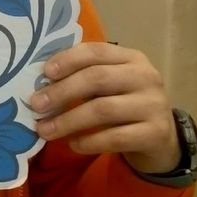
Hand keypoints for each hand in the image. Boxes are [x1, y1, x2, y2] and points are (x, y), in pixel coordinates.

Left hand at [30, 42, 180, 173]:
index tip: (45, 73)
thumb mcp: (108, 83)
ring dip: (68, 121)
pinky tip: (72, 144)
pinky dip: (89, 141)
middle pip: (97, 78)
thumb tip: (40, 83)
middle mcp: (146, 77)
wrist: (159, 136)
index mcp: (131, 57)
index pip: (96, 51)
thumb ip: (81, 76)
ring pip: (103, 109)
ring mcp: (154, 105)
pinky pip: (116, 137)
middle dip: (61, 92)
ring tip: (44, 130)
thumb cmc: (122, 101)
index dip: (68, 60)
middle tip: (36, 105)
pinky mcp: (156, 133)